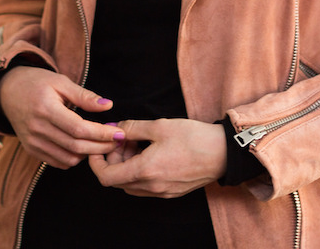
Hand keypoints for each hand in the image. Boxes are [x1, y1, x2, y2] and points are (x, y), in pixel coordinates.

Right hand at [0, 66, 121, 167]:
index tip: (119, 133)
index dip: (102, 133)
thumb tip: (108, 105)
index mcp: (45, 108)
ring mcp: (32, 141)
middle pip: (76, 146)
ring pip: (68, 159)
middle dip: (101, 147)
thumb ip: (84, 96)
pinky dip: (74, 158)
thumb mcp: (60, 81)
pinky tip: (83, 147)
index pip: (79, 128)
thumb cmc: (37, 82)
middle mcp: (37, 128)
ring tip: (102, 144)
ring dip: (89, 155)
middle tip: (117, 141)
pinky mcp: (31, 149)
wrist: (8, 91)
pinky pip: (58, 162)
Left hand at [88, 117, 226, 197]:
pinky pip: (145, 187)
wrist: (223, 153)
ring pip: (131, 184)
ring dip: (126, 166)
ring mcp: (162, 192)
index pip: (106, 177)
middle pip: (117, 181)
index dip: (96, 163)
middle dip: (113, 160)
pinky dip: (139, 171)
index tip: (99, 147)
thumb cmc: (194, 138)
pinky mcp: (171, 192)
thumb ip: (132, 128)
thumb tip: (115, 129)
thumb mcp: (159, 126)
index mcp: (145, 171)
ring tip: (137, 144)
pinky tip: (149, 153)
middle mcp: (151, 187)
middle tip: (122, 139)